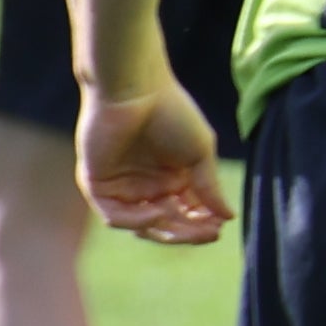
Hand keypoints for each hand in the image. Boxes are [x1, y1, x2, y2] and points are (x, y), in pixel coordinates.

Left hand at [76, 75, 223, 245]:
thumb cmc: (172, 113)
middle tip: (208, 234)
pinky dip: (136, 220)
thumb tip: (228, 217)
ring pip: (141, 226)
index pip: (187, 213)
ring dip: (164, 230)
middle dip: (187, 232)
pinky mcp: (97, 186)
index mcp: (172, 178)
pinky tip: (158, 211)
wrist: (134, 90)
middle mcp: (147, 186)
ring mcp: (122, 188)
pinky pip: (114, 215)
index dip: (202, 224)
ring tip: (186, 225)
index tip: (220, 229)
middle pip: (166, 224)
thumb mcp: (200, 152)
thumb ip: (209, 187)